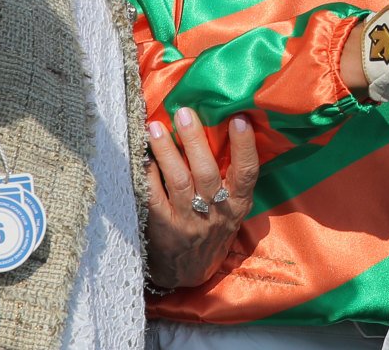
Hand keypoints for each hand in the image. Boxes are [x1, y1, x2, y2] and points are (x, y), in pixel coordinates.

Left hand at [145, 107, 260, 289]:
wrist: (189, 274)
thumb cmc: (212, 232)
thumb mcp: (232, 211)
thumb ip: (231, 181)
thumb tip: (223, 133)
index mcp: (237, 205)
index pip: (246, 173)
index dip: (244, 146)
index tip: (239, 118)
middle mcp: (215, 213)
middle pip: (206, 172)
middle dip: (195, 140)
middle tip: (184, 112)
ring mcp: (187, 222)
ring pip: (178, 181)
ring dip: (167, 152)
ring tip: (156, 127)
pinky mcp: (162, 228)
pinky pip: (154, 197)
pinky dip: (148, 174)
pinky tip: (142, 156)